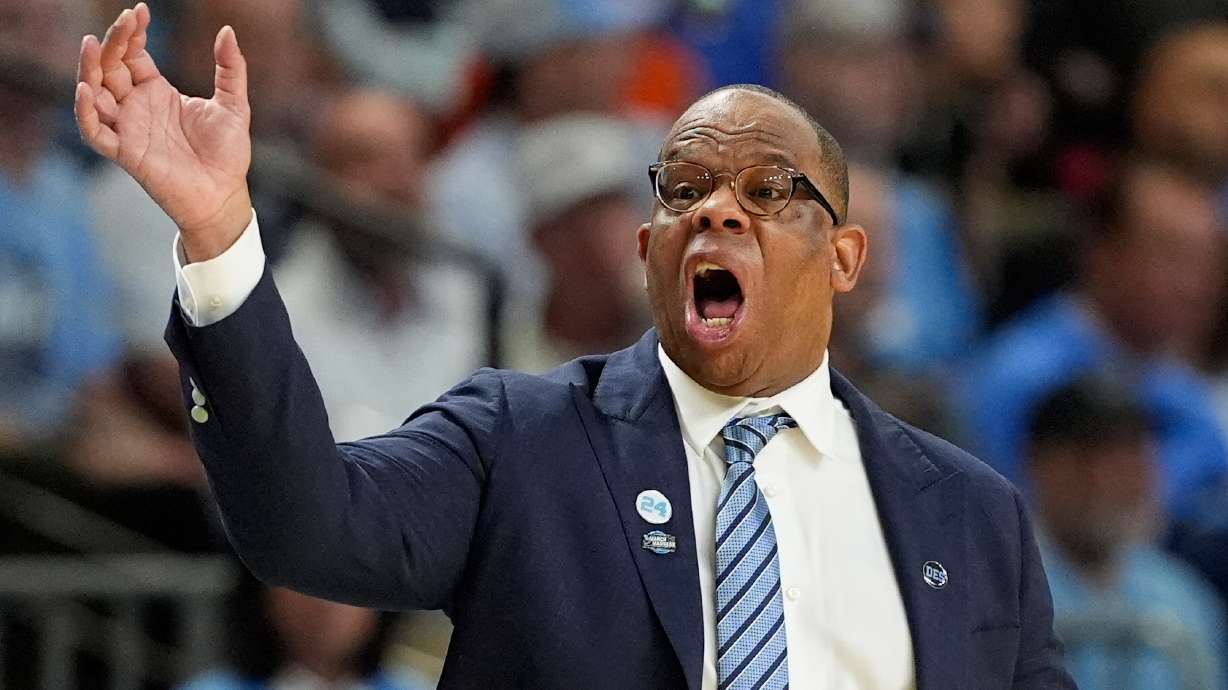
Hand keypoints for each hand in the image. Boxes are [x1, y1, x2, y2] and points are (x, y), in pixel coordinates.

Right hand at [75, 3, 252, 261]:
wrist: (225, 194)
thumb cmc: (227, 154)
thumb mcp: (234, 104)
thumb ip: (230, 68)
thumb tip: (227, 31)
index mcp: (157, 92)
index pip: (132, 56)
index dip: (131, 34)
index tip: (139, 11)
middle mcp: (137, 107)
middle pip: (110, 68)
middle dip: (112, 43)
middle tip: (124, 21)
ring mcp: (128, 129)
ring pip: (95, 94)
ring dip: (89, 69)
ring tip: (92, 45)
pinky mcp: (125, 153)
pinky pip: (95, 131)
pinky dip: (86, 111)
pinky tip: (87, 89)